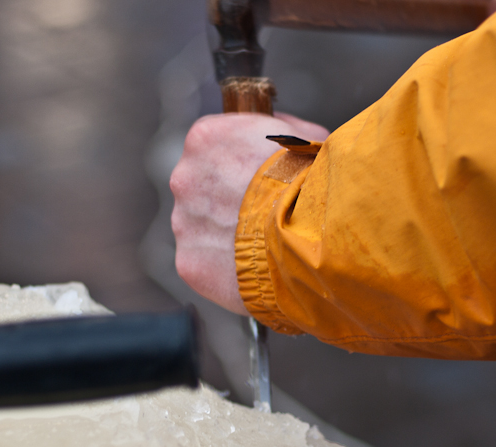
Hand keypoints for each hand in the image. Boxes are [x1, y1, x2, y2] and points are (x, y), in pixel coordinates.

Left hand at [170, 112, 328, 314]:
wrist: (311, 233)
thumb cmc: (312, 181)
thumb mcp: (303, 137)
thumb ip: (279, 131)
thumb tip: (278, 129)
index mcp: (205, 138)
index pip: (210, 144)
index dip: (235, 160)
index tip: (254, 175)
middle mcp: (184, 177)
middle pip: (200, 188)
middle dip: (226, 199)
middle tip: (260, 213)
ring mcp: (184, 223)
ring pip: (201, 228)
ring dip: (225, 234)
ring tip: (262, 245)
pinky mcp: (189, 263)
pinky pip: (205, 264)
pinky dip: (226, 268)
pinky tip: (254, 268)